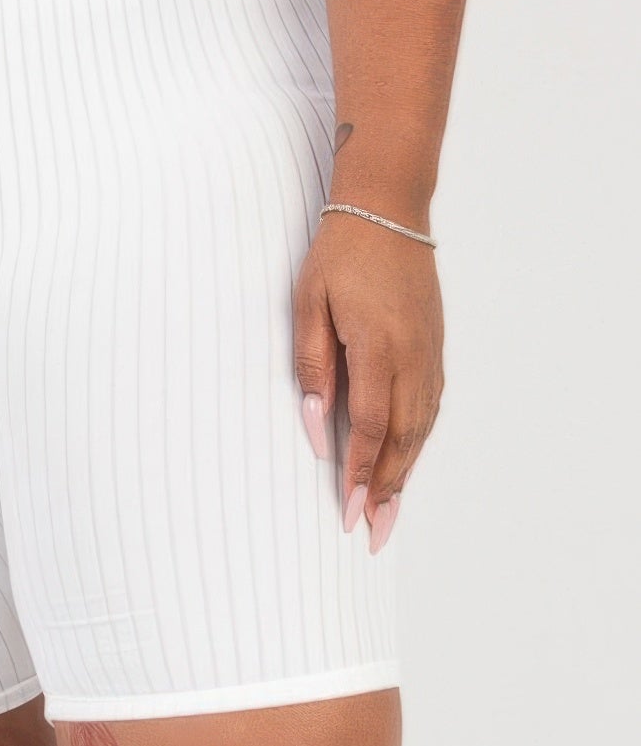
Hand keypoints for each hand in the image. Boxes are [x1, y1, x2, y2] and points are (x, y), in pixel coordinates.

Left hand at [293, 209, 443, 552]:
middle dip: (387, 491)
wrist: (388, 210)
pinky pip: (430, 407)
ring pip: (421, 429)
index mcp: (379, 348)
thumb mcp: (309, 302)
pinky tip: (406, 460)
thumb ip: (313, 364)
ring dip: (405, 473)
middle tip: (373, 535)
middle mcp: (413, 358)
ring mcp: (430, 354)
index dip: (360, 475)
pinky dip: (418, 441)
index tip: (349, 514)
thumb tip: (313, 423)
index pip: (369, 428)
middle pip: (402, 439)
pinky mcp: (436, 347)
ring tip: (389, 513)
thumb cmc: (340, 253)